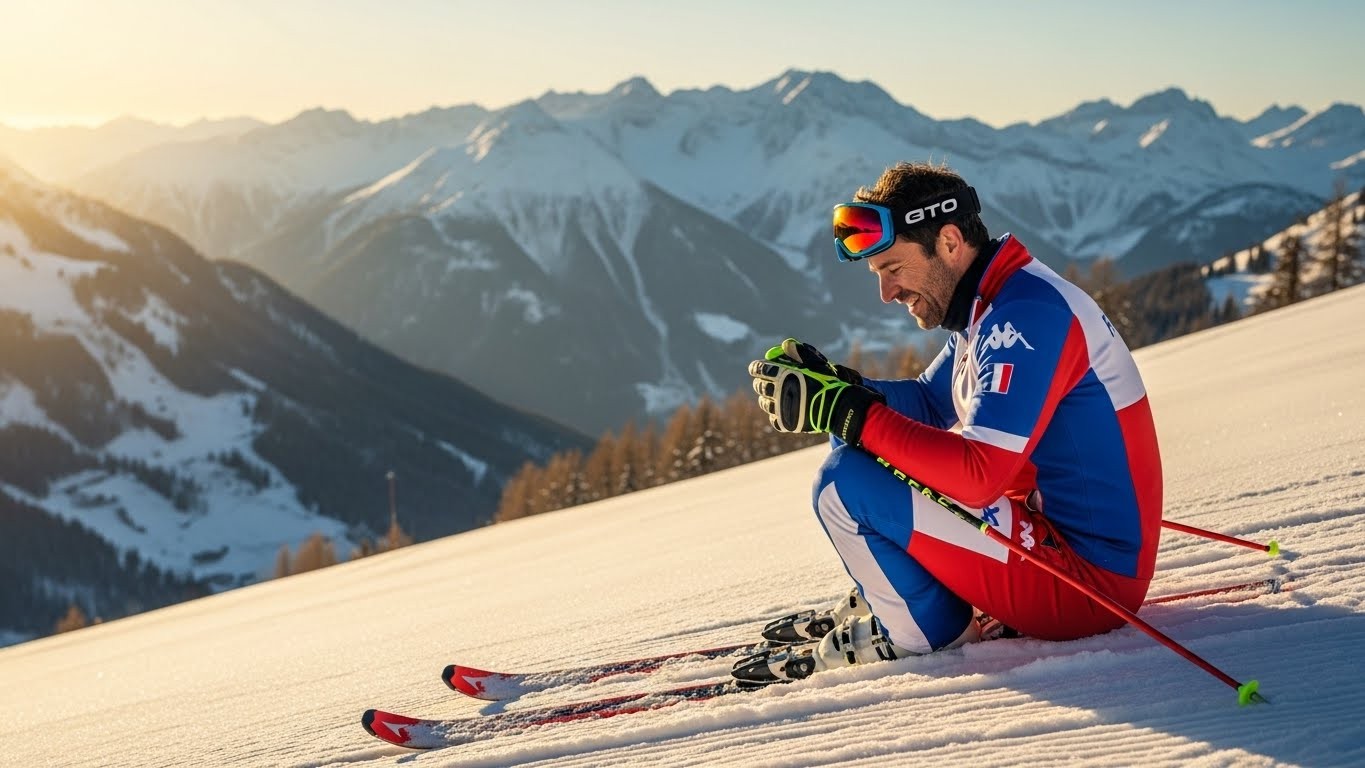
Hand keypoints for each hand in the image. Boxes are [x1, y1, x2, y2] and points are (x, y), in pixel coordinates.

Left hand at [748, 339, 883, 443]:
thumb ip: (799, 353)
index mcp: (784, 375)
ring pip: (765, 404)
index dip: (756, 368)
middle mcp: (780, 391)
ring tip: (769, 397)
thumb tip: (785, 344)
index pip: (761, 369)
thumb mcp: (815, 364)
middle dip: (759, 383)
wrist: (838, 407)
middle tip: (761, 382)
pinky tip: (779, 411)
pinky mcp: (787, 423)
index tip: (754, 368)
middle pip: (761, 387)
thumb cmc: (827, 383)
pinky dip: (775, 415)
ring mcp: (782, 409)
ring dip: (765, 399)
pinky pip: (774, 420)